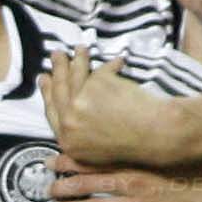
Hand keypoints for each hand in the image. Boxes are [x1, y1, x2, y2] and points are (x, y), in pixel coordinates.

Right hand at [42, 52, 192, 167]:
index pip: (52, 111)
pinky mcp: (96, 84)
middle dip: (57, 69)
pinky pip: (101, 70)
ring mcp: (81, 101)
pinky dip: (111, 65)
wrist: (155, 134)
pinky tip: (118, 61)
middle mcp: (70, 121)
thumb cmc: (134, 145)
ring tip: (80, 49)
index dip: (48, 93)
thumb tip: (69, 110)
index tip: (45, 79)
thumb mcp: (97, 151)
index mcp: (68, 141)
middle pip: (59, 89)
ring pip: (75, 75)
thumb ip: (80, 133)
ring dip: (77, 59)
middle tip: (56, 56)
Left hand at [49, 156, 201, 201]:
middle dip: (66, 187)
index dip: (72, 161)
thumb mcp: (168, 154)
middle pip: (91, 184)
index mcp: (137, 163)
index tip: (52, 161)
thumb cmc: (196, 168)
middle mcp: (135, 183)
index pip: (97, 160)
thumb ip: (145, 151)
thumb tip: (127, 141)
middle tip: (46, 190)